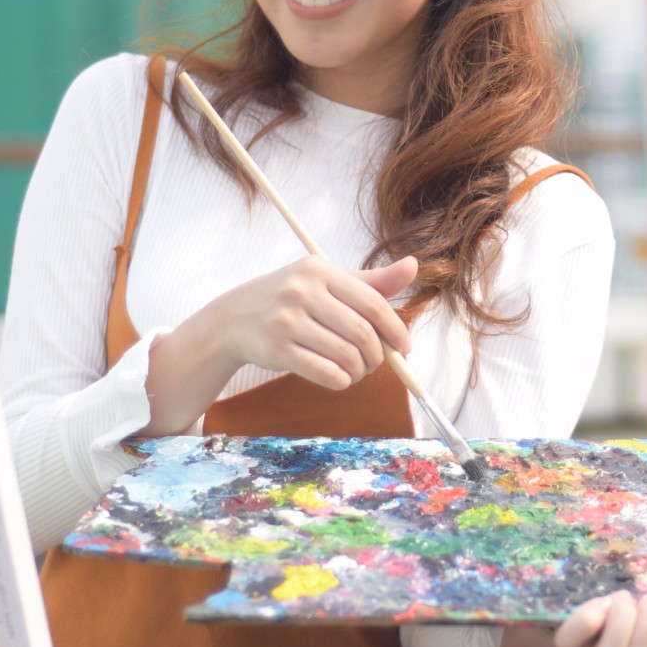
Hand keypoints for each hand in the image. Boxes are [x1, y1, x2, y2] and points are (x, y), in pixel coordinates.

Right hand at [208, 253, 415, 390]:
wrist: (233, 319)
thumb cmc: (289, 298)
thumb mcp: (325, 281)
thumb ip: (370, 280)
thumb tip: (413, 265)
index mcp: (319, 269)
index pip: (372, 301)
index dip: (395, 328)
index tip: (404, 347)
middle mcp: (301, 291)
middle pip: (362, 332)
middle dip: (377, 355)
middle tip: (376, 363)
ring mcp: (287, 321)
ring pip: (346, 356)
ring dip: (359, 371)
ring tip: (357, 371)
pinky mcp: (277, 350)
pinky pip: (325, 373)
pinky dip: (341, 381)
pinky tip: (340, 378)